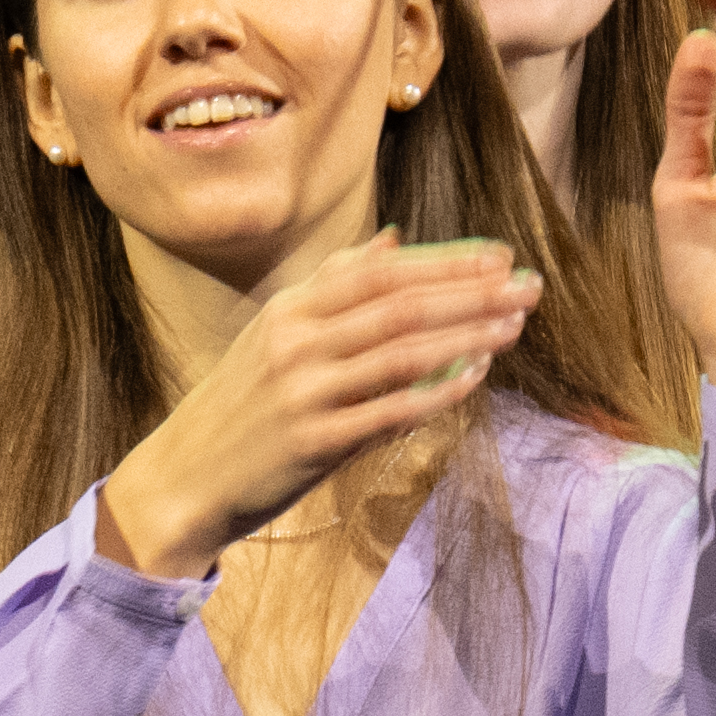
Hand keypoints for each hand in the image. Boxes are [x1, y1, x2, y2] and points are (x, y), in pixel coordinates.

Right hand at [92, 234, 527, 578]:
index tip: (502, 256)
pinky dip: (438, 392)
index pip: (380, 271)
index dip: (446, 261)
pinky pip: (391, 409)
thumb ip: (331, 285)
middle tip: (529, 286)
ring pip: (402, 352)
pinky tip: (477, 376)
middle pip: (399, 305)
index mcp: (289, 309)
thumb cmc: (242, 405)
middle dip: (472, 293)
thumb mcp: (275, 333)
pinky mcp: (314, 439)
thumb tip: (393, 239)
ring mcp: (304, 390)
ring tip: (516, 324)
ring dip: (467, 335)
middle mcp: (294, 342)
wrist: (186, 476)